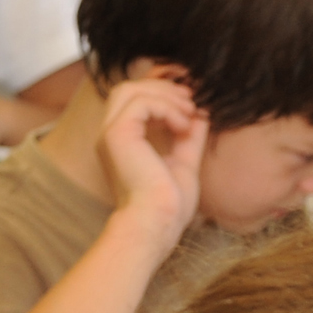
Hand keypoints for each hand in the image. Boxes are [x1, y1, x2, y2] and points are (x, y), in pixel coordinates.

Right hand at [95, 77, 209, 251]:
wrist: (156, 224)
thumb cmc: (168, 205)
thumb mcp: (184, 162)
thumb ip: (188, 136)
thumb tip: (201, 113)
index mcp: (123, 141)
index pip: (133, 99)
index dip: (160, 90)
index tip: (190, 101)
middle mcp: (111, 134)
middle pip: (128, 88)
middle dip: (162, 87)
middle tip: (191, 101)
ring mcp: (110, 133)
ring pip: (130, 89)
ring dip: (165, 95)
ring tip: (189, 111)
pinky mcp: (117, 135)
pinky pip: (141, 103)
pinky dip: (167, 108)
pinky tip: (183, 125)